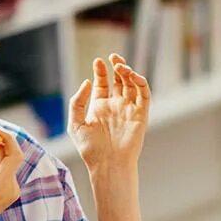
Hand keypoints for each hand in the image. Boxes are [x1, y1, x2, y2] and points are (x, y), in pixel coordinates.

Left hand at [68, 54, 149, 175]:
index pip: (103, 83)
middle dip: (117, 65)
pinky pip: (144, 94)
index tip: (98, 61)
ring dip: (128, 72)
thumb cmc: (90, 149)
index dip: (101, 71)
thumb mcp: (75, 124)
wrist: (107, 164)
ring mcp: (129, 109)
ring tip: (120, 66)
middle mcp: (115, 106)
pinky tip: (132, 76)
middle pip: (119, 80)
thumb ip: (77, 102)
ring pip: (132, 84)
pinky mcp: (141, 115)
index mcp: (100, 107)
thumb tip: (87, 82)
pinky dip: (141, 82)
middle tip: (113, 57)